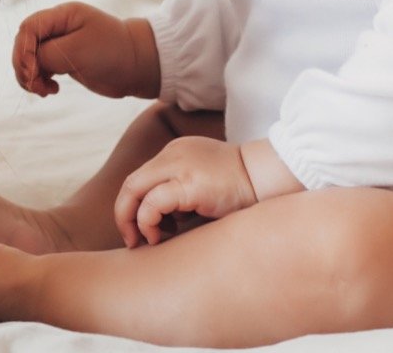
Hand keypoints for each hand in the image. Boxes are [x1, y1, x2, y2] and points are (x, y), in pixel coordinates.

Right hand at [13, 2, 159, 98]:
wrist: (139, 66)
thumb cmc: (113, 52)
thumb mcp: (77, 51)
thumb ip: (47, 54)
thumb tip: (29, 63)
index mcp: (62, 15)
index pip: (28, 28)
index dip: (23, 50)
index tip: (32, 72)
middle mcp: (59, 27)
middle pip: (25, 43)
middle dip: (24, 66)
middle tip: (35, 85)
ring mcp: (61, 44)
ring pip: (31, 59)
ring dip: (31, 77)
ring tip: (44, 91)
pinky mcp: (65, 61)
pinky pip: (41, 69)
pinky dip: (40, 81)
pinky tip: (52, 90)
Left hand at [113, 137, 257, 246]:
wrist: (268, 179)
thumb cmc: (240, 190)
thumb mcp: (201, 185)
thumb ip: (178, 194)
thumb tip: (156, 225)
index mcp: (175, 153)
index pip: (141, 179)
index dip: (132, 206)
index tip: (139, 230)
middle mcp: (172, 154)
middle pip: (131, 183)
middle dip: (124, 214)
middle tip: (131, 240)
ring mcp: (179, 165)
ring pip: (134, 190)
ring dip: (132, 219)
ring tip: (148, 239)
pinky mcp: (188, 183)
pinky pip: (152, 202)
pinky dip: (146, 221)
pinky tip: (158, 236)